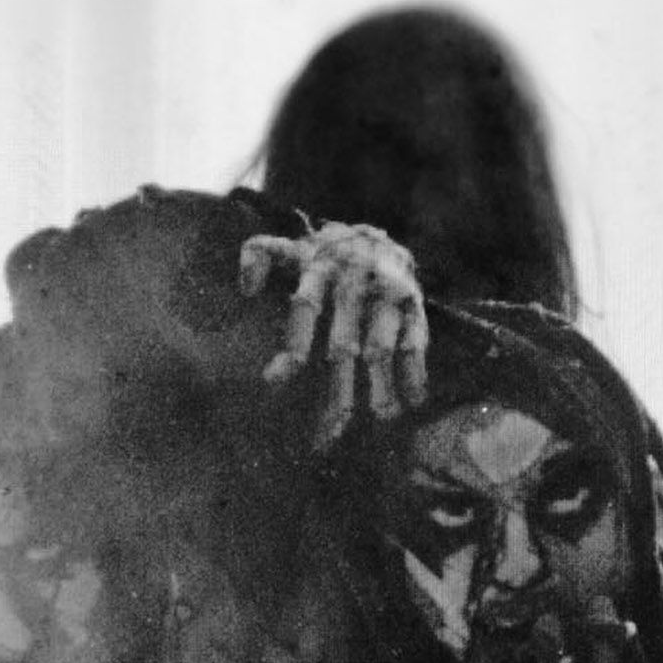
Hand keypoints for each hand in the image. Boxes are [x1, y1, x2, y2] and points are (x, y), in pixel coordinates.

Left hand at [239, 221, 428, 446]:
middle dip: (338, 391)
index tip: (274, 382)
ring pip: (381, 346)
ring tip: (381, 418)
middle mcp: (353, 284)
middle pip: (343, 344)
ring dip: (381, 384)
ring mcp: (384, 294)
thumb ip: (258, 256)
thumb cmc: (323, 254)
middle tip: (329, 432)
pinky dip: (416, 370)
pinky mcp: (412, 301)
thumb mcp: (288, 246)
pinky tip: (414, 400)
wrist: (375, 230)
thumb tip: (246, 288)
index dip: (292, 344)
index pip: (304, 308)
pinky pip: (416, 338)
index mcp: (319, 271)